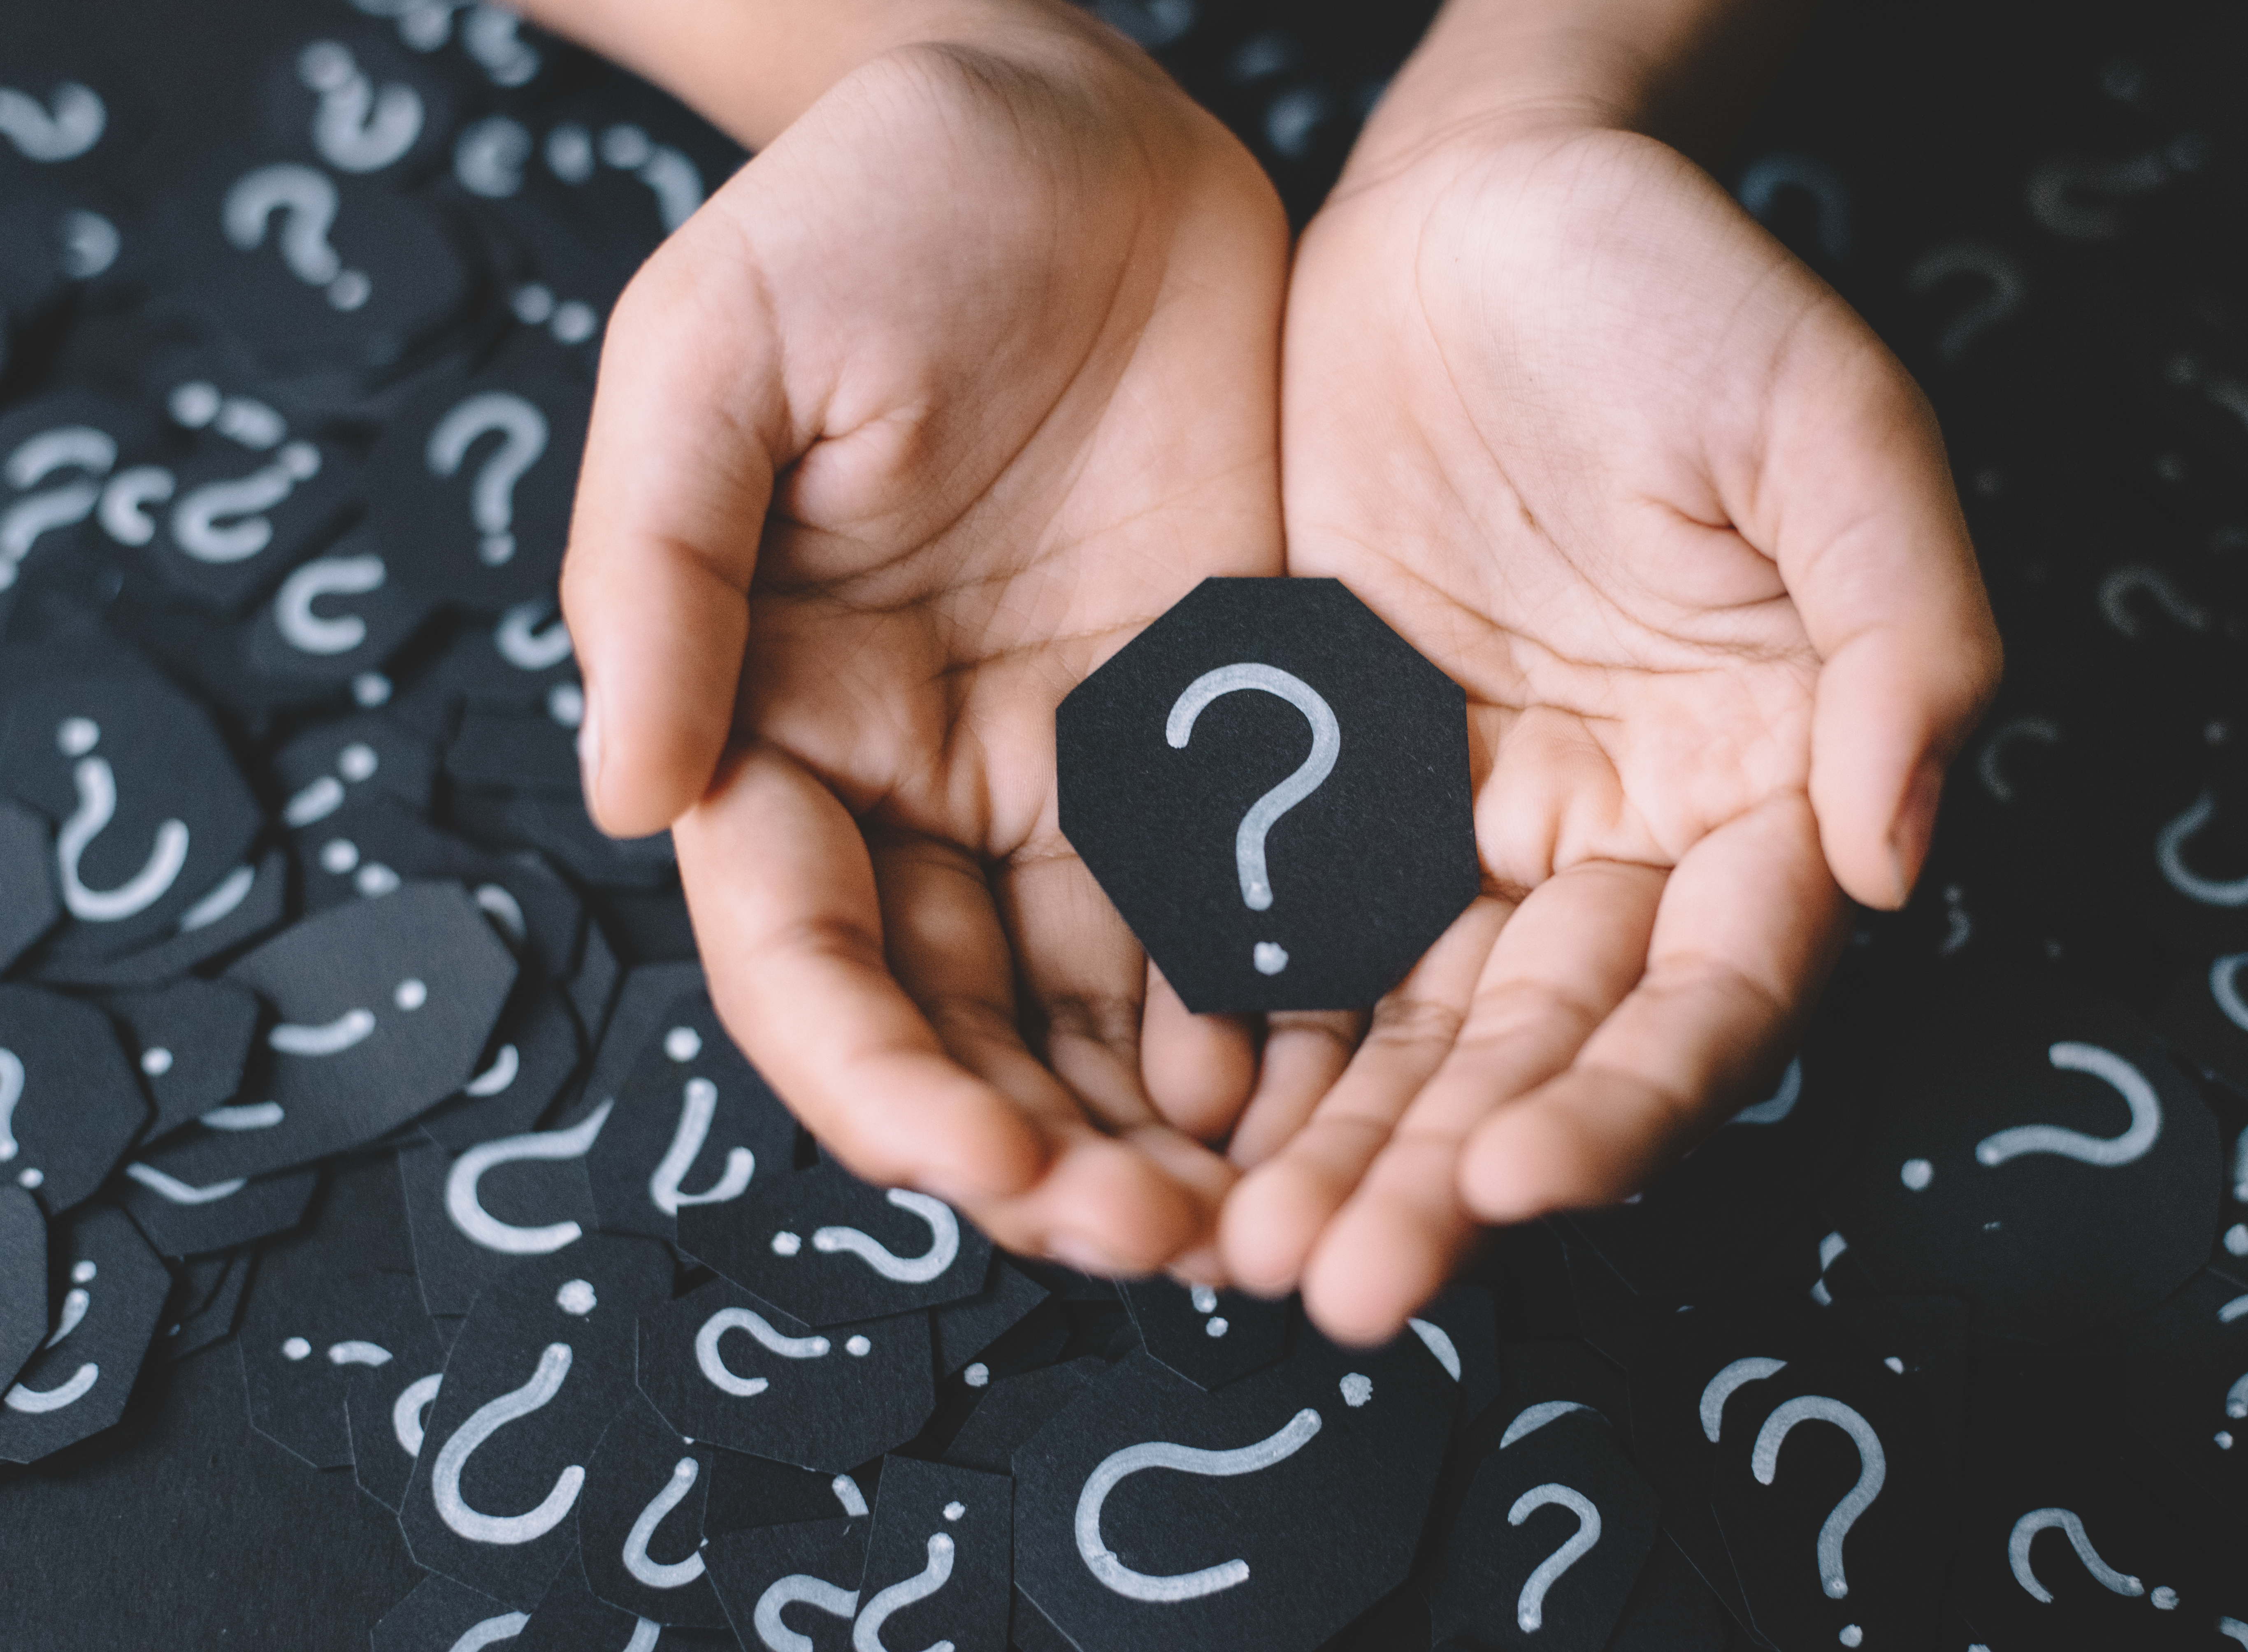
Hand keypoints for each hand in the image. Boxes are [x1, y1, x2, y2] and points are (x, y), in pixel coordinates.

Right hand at [557, 3, 1293, 1273]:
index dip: (878, 1081)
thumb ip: (659, 572)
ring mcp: (1072, 774)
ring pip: (1102, 1009)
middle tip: (1152, 1242)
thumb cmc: (859, 216)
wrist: (1066, 130)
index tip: (979, 1164)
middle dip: (1039, 1153)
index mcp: (778, 727)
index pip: (806, 959)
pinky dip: (1271, 1011)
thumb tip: (626, 794)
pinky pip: (1233, 906)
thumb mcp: (711, 355)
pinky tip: (1328, 1084)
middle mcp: (923, 788)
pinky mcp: (1204, 732)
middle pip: (964, 1027)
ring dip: (1163, 1129)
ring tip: (1250, 1217)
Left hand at [1220, 68, 2000, 1339]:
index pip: (1707, 993)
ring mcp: (1472, 821)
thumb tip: (1894, 848)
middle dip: (1452, 1173)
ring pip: (1409, 1029)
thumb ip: (1906, 630)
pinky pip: (1295, 932)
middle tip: (1352, 1284)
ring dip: (1343, 1149)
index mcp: (1760, 786)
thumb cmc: (1677, 292)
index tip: (1526, 1179)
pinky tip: (1186, 1127)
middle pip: (1540, 1048)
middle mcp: (1617, 837)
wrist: (1480, 203)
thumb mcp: (1832, 426)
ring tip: (1254, 1254)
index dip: (1627, 1098)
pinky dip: (1250, 1036)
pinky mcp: (1343, 780)